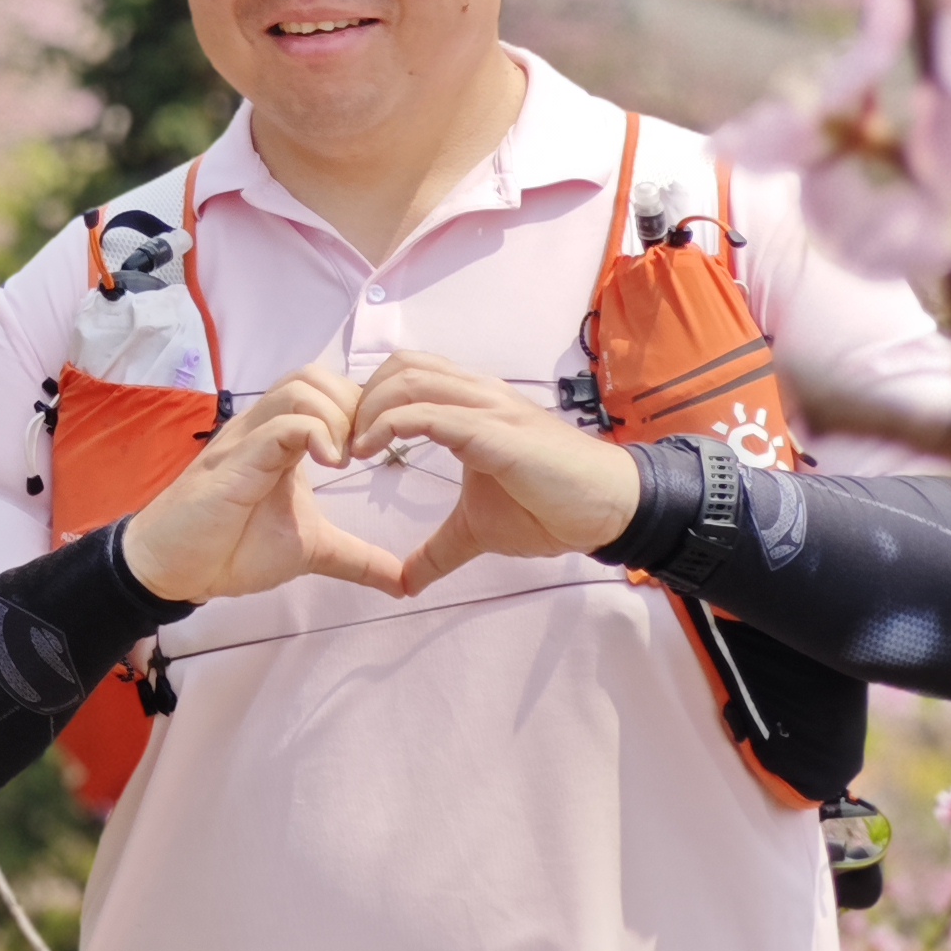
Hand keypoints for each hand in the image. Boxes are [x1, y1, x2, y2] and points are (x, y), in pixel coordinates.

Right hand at [116, 362, 404, 604]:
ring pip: (300, 388)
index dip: (360, 410)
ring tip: (343, 460)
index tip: (376, 451)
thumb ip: (356, 558)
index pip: (323, 390)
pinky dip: (316, 435)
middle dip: (352, 406)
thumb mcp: (312, 551)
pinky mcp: (235, 461)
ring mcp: (245, 440)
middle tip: (363, 452)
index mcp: (279, 439)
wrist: (175, 568)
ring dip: (336, 418)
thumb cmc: (232, 550)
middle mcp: (260, 428)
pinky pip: (281, 425)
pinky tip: (330, 464)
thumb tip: (403, 583)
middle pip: (313, 375)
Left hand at [349, 352, 641, 596]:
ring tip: (352, 448)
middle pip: (400, 365)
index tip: (346, 439)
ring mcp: (489, 408)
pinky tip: (371, 450)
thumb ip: (437, 550)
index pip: (406, 373)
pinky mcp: (496, 431)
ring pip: (410, 380)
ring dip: (368, 408)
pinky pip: (430, 412)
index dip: (369, 398)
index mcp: (472, 405)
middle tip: (341, 442)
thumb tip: (406, 584)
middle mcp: (479, 395)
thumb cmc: (551, 509)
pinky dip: (390, 425)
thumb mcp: (477, 531)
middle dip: (360, 397)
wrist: (610, 511)